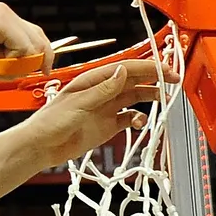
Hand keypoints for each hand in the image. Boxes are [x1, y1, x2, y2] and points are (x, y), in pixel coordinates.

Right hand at [0, 3, 52, 75]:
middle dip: (35, 61)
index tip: (31, 72)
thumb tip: (9, 73)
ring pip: (31, 46)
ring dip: (16, 66)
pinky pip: (21, 48)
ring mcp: (3, 15)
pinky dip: (9, 63)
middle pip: (39, 38)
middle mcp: (4, 13)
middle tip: (21, 75)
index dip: (36, 56)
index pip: (31, 36)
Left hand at [20, 59, 179, 165]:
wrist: (40, 147)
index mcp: (93, 81)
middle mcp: (101, 92)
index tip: (165, 70)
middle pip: (133, 81)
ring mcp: (105, 108)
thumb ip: (103, 90)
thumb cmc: (50, 122)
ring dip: (149, 98)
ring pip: (134, 98)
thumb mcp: (78, 104)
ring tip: (162, 101)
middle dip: (154, 79)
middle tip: (174, 82)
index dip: (147, 67)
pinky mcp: (106, 125)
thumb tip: (123, 72)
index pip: (125, 69)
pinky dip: (137, 119)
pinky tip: (139, 123)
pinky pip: (128, 118)